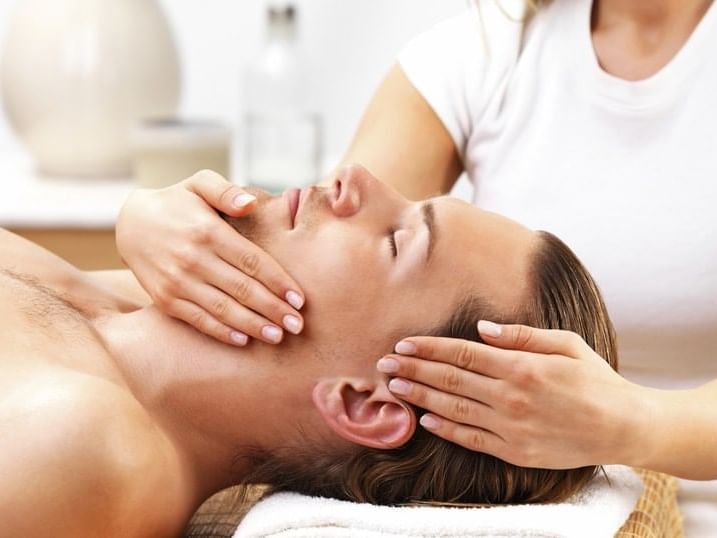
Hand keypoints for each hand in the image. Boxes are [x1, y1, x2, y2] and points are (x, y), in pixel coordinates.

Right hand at [116, 170, 304, 345]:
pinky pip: (198, 319)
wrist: (130, 224)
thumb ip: (226, 191)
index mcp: (208, 231)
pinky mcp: (165, 299)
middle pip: (242, 288)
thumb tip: (250, 203)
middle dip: (273, 309)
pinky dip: (222, 332)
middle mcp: (193, 258)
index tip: (299, 299)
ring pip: (223, 308)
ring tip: (278, 336)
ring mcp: (177, 281)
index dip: (278, 282)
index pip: (252, 261)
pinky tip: (244, 340)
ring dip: (253, 325)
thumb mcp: (199, 184)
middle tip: (298, 325)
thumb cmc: (176, 202)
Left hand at [377, 322, 645, 468]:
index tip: (404, 345)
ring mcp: (510, 427)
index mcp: (521, 366)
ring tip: (394, 387)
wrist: (622, 427)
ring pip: (453, 408)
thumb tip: (481, 328)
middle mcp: (510, 397)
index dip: (429, 349)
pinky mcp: (514, 452)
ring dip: (420, 397)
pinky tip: (425, 419)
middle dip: (413, 370)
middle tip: (384, 364)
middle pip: (449, 379)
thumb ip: (521, 335)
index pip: (462, 353)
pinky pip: (470, 439)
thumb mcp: (566, 343)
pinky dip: (445, 428)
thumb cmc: (595, 379)